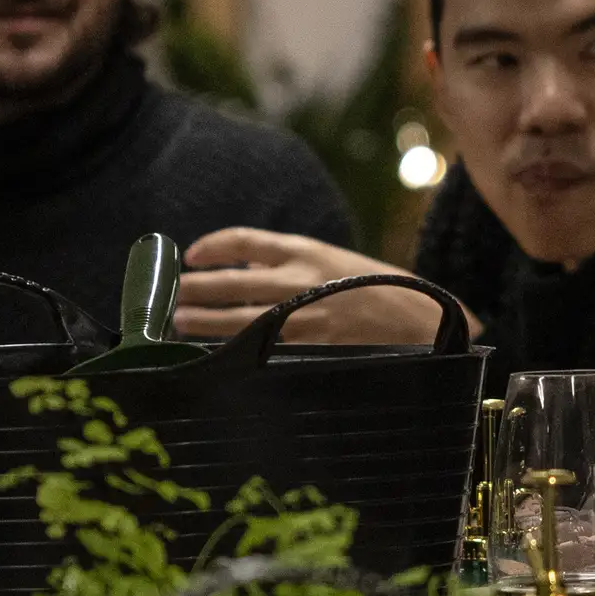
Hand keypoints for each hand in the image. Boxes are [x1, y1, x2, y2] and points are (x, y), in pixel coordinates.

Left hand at [177, 229, 459, 344]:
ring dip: (204, 321)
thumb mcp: (336, 261)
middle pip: (231, 283)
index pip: (244, 242)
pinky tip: (219, 353)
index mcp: (307, 251)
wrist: (424, 319)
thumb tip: (244, 271)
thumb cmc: (378, 289)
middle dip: (195, 289)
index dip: (211, 248)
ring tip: (179, 322)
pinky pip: (262, 348)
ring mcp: (303, 317)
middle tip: (171, 295)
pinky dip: (236, 350)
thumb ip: (293, 265)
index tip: (189, 256)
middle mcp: (300, 280)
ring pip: (238, 321)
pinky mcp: (311, 349)